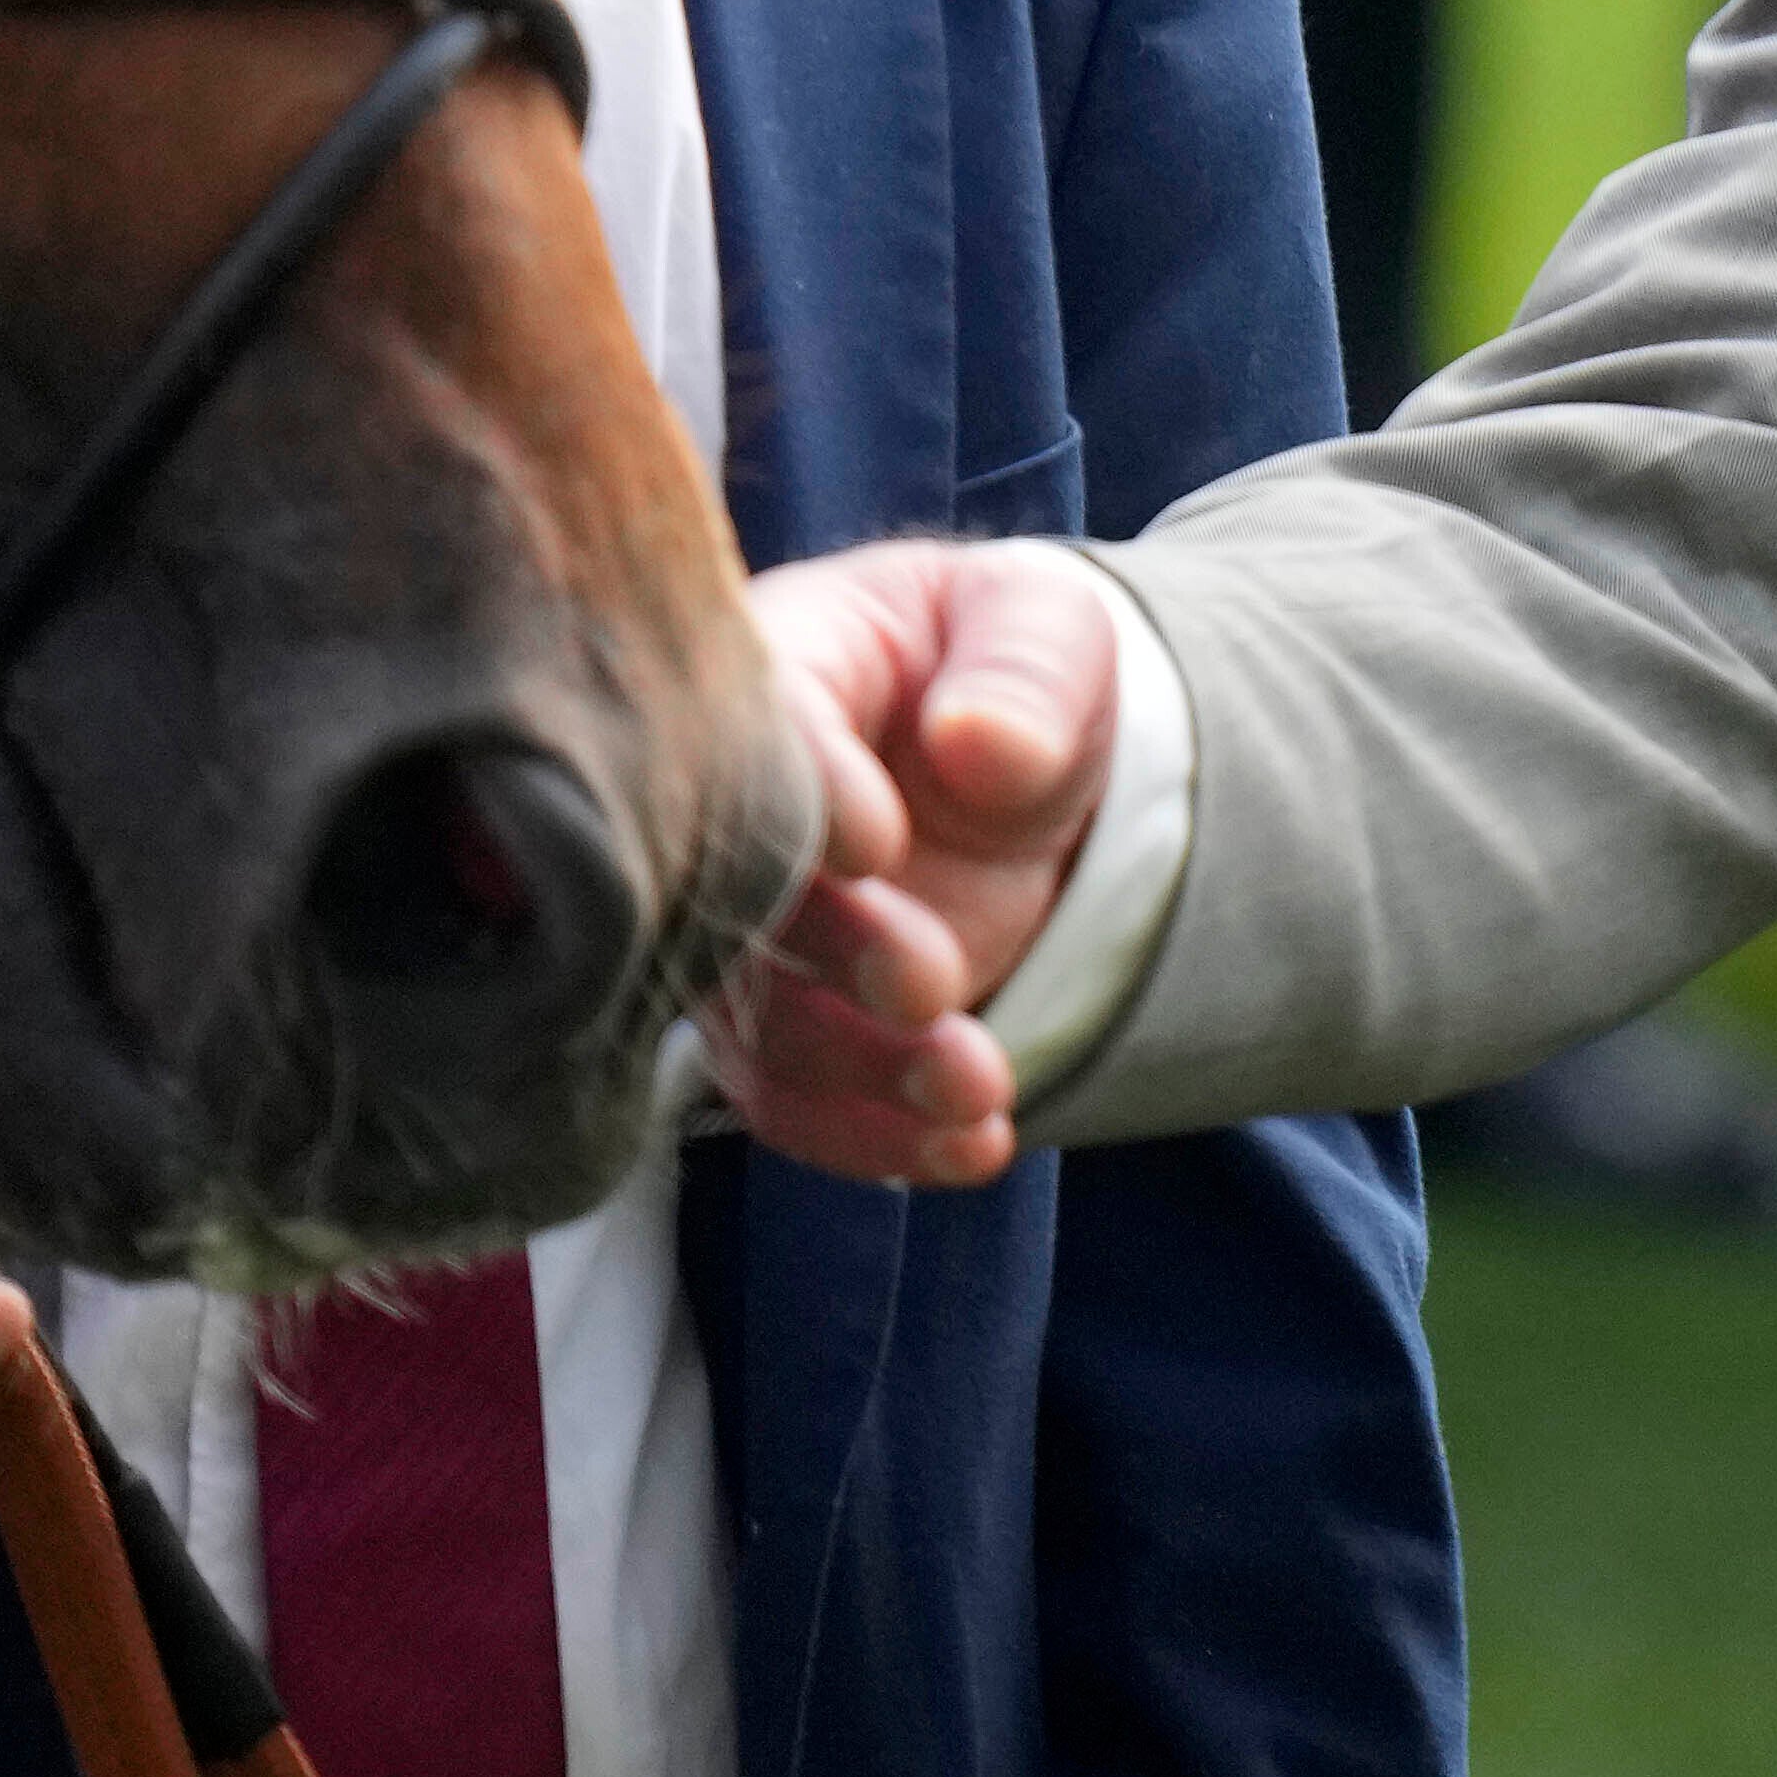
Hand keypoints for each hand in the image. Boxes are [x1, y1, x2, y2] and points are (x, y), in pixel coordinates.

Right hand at [717, 533, 1130, 1188]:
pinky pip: (794, 1100)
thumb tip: (980, 744)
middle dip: (831, 953)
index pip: (751, 736)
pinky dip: (873, 1139)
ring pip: (759, 1023)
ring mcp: (751, 927)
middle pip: (734, 898)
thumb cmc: (1019, 664)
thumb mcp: (1046, 629)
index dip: (802, 795)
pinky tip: (970, 1147)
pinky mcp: (790, 1017)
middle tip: (929, 986)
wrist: (1027, 761)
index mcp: (776, 672)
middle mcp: (729, 813)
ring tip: (978, 1090)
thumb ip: (1023, 673)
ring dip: (863, 1073)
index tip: (881, 840)